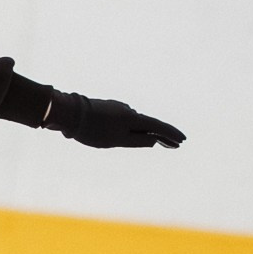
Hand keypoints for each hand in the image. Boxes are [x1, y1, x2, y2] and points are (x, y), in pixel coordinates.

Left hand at [49, 92, 185, 148]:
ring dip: (148, 132)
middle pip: (149, 124)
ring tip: (162, 142)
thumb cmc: (93, 130)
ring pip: (135, 123)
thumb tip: (153, 140)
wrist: (70, 114)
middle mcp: (128, 111)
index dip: (171, 134)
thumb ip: (137, 140)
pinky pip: (125, 121)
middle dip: (163, 135)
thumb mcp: (117, 140)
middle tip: (176, 144)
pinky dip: (134, 129)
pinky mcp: (108, 110)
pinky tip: (134, 135)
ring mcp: (118, 109)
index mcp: (132, 118)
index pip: (157, 126)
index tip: (183, 140)